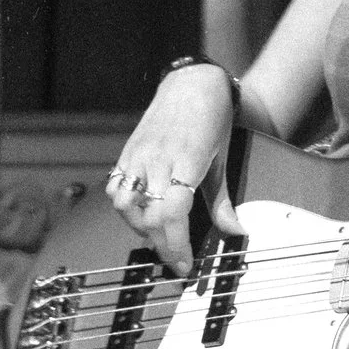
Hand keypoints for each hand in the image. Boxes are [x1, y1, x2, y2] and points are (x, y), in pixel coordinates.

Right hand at [108, 64, 247, 276]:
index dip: (176, 245)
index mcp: (185, 161)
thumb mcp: (223, 159)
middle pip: (149, 216)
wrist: (192, 83)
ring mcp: (138, 156)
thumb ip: (223, 199)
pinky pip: (115, 189)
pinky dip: (125, 209)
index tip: (185, 264)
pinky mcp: (127, 154)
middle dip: (162, 246)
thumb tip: (233, 230)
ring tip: (159, 237)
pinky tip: (141, 215)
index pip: (172, 213)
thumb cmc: (211, 117)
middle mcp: (156, 159)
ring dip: (140, 228)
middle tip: (176, 261)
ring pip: (126, 206)